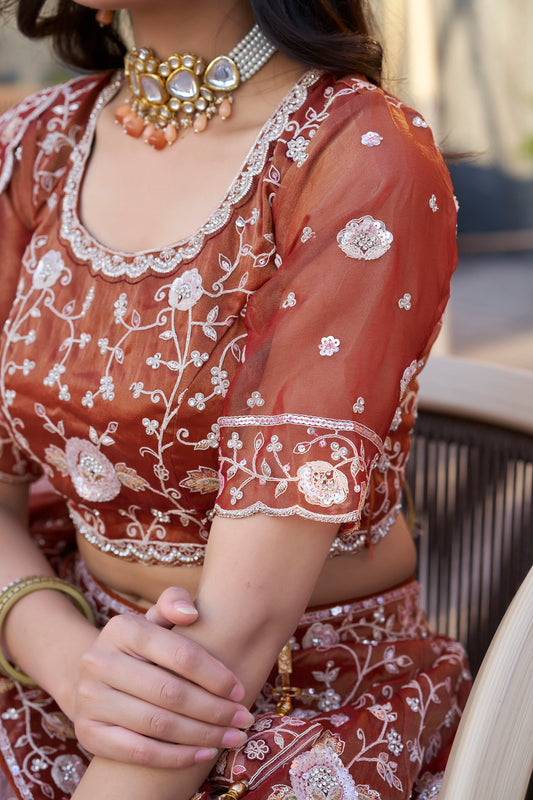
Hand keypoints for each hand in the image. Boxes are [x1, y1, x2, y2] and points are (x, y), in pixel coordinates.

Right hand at [74, 587, 252, 767]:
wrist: (96, 678)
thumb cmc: (143, 647)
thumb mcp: (155, 619)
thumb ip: (174, 602)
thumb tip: (191, 613)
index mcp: (121, 628)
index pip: (180, 653)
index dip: (215, 675)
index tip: (239, 690)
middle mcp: (99, 661)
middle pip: (171, 693)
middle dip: (214, 709)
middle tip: (243, 719)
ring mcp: (90, 699)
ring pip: (158, 725)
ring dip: (202, 735)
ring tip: (232, 737)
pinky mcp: (88, 732)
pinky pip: (139, 752)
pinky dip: (176, 757)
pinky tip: (204, 753)